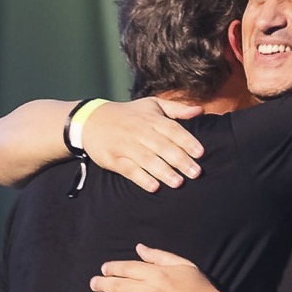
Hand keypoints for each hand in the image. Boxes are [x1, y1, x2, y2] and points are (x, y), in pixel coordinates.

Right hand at [82, 99, 204, 191]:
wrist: (90, 120)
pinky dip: (141, 178)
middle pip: (162, 146)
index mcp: (151, 118)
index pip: (172, 129)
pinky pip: (129, 169)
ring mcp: (125, 145)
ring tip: (179, 183)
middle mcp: (139, 131)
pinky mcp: (113, 158)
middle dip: (180, 160)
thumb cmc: (129, 114)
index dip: (187, 141)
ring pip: (147, 159)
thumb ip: (176, 109)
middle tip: (196, 173)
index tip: (200, 153)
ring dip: (163, 171)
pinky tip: (154, 187)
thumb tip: (200, 111)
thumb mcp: (151, 105)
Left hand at [90, 245, 222, 291]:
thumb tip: (139, 248)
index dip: (112, 268)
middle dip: (101, 284)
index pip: (127, 268)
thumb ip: (160, 256)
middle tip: (93, 284)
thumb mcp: (185, 266)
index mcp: (157, 274)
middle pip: (117, 286)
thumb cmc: (201, 291)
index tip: (104, 269)